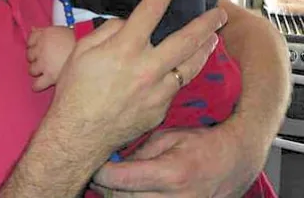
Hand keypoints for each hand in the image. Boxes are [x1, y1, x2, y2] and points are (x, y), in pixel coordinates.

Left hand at [27, 27, 75, 90]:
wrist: (92, 52)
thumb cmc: (80, 40)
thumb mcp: (62, 30)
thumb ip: (46, 30)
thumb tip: (33, 29)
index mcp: (45, 34)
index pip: (30, 38)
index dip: (32, 44)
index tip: (35, 46)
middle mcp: (42, 48)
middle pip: (29, 54)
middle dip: (34, 58)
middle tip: (41, 59)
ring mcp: (44, 63)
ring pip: (32, 69)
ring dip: (35, 70)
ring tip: (42, 72)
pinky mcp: (49, 76)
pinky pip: (37, 83)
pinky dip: (37, 85)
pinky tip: (38, 86)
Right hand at [48, 0, 223, 169]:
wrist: (78, 134)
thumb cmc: (75, 89)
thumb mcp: (82, 51)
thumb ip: (108, 32)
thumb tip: (129, 23)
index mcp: (125, 49)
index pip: (150, 11)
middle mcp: (147, 68)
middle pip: (186, 40)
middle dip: (206, 23)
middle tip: (220, 13)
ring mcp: (158, 91)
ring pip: (191, 66)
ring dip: (205, 49)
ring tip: (213, 38)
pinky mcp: (160, 110)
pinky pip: (176, 87)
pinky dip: (181, 74)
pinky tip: (183, 69)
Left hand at [91, 123, 260, 196]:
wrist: (235, 161)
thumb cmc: (201, 143)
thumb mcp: (167, 137)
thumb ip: (139, 152)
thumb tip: (113, 163)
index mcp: (171, 173)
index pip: (122, 180)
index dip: (101, 173)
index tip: (93, 164)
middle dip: (105, 187)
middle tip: (98, 173)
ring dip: (118, 196)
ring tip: (112, 182)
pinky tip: (130, 191)